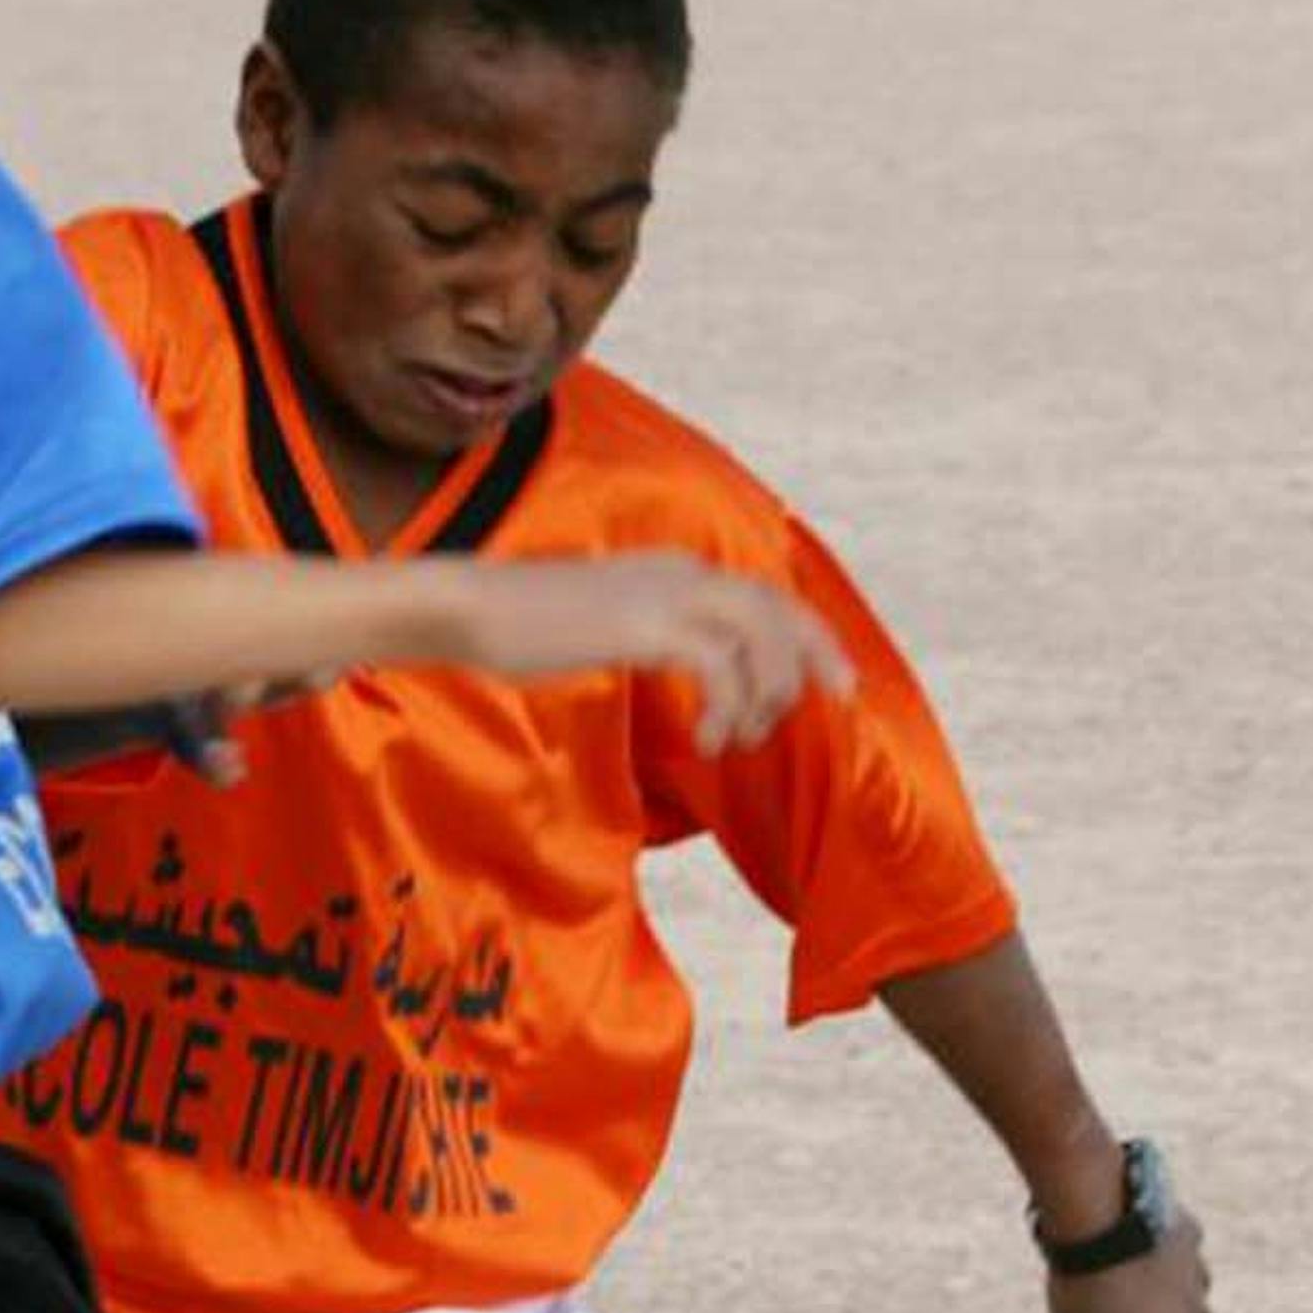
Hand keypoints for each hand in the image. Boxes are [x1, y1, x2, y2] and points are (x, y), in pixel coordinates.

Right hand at [466, 554, 847, 751]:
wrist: (473, 608)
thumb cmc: (528, 626)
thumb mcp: (607, 621)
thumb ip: (657, 632)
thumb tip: (694, 663)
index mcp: (676, 570)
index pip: (768, 595)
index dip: (813, 636)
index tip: (839, 681)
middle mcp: (681, 574)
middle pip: (779, 609)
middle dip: (815, 659)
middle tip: (836, 706)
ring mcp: (663, 596)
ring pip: (759, 638)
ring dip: (763, 695)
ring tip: (736, 738)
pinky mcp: (644, 626)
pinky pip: (718, 667)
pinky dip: (727, 708)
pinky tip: (711, 741)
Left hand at [1044, 1170, 1209, 1312]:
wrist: (1099, 1223)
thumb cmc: (1085, 1299)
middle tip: (1098, 1310)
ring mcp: (1200, 1282)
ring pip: (1175, 1298)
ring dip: (1150, 1294)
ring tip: (1108, 1275)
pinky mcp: (1193, 1241)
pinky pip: (1172, 1256)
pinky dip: (1152, 1254)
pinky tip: (1123, 1243)